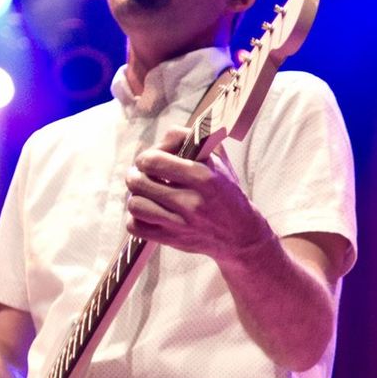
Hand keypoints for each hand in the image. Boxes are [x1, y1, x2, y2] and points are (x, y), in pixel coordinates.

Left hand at [124, 127, 272, 261]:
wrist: (241, 234)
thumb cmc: (226, 192)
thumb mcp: (219, 160)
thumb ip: (193, 140)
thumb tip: (165, 138)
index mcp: (203, 176)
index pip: (154, 160)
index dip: (146, 157)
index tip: (150, 161)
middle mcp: (191, 201)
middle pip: (139, 182)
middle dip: (135, 175)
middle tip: (140, 176)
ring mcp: (181, 223)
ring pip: (135, 205)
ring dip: (136, 197)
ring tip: (144, 194)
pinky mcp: (173, 240)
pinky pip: (136, 227)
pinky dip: (136, 219)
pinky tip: (147, 213)